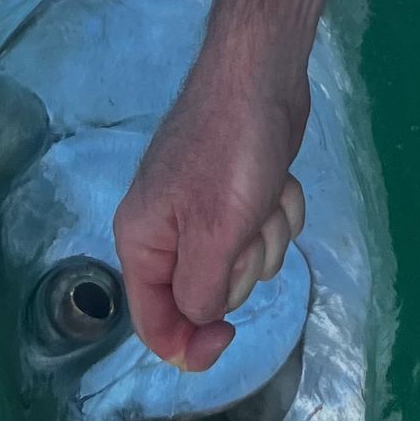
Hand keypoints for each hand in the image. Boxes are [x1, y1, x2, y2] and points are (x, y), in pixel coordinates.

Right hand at [113, 0, 338, 370]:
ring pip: (244, 262)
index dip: (189, 344)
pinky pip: (263, 230)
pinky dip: (277, 211)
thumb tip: (194, 326)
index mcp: (142, 241)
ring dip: (265, 235)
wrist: (260, 76)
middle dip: (240, 265)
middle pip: (206, 293)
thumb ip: (197, 294)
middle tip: (244, 226)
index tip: (229, 337)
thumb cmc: (231, 154)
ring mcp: (203, 209)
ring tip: (263, 193)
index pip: (154, 323)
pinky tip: (276, 178)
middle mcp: (166, 229)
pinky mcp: (237, 192)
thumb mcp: (212, 235)